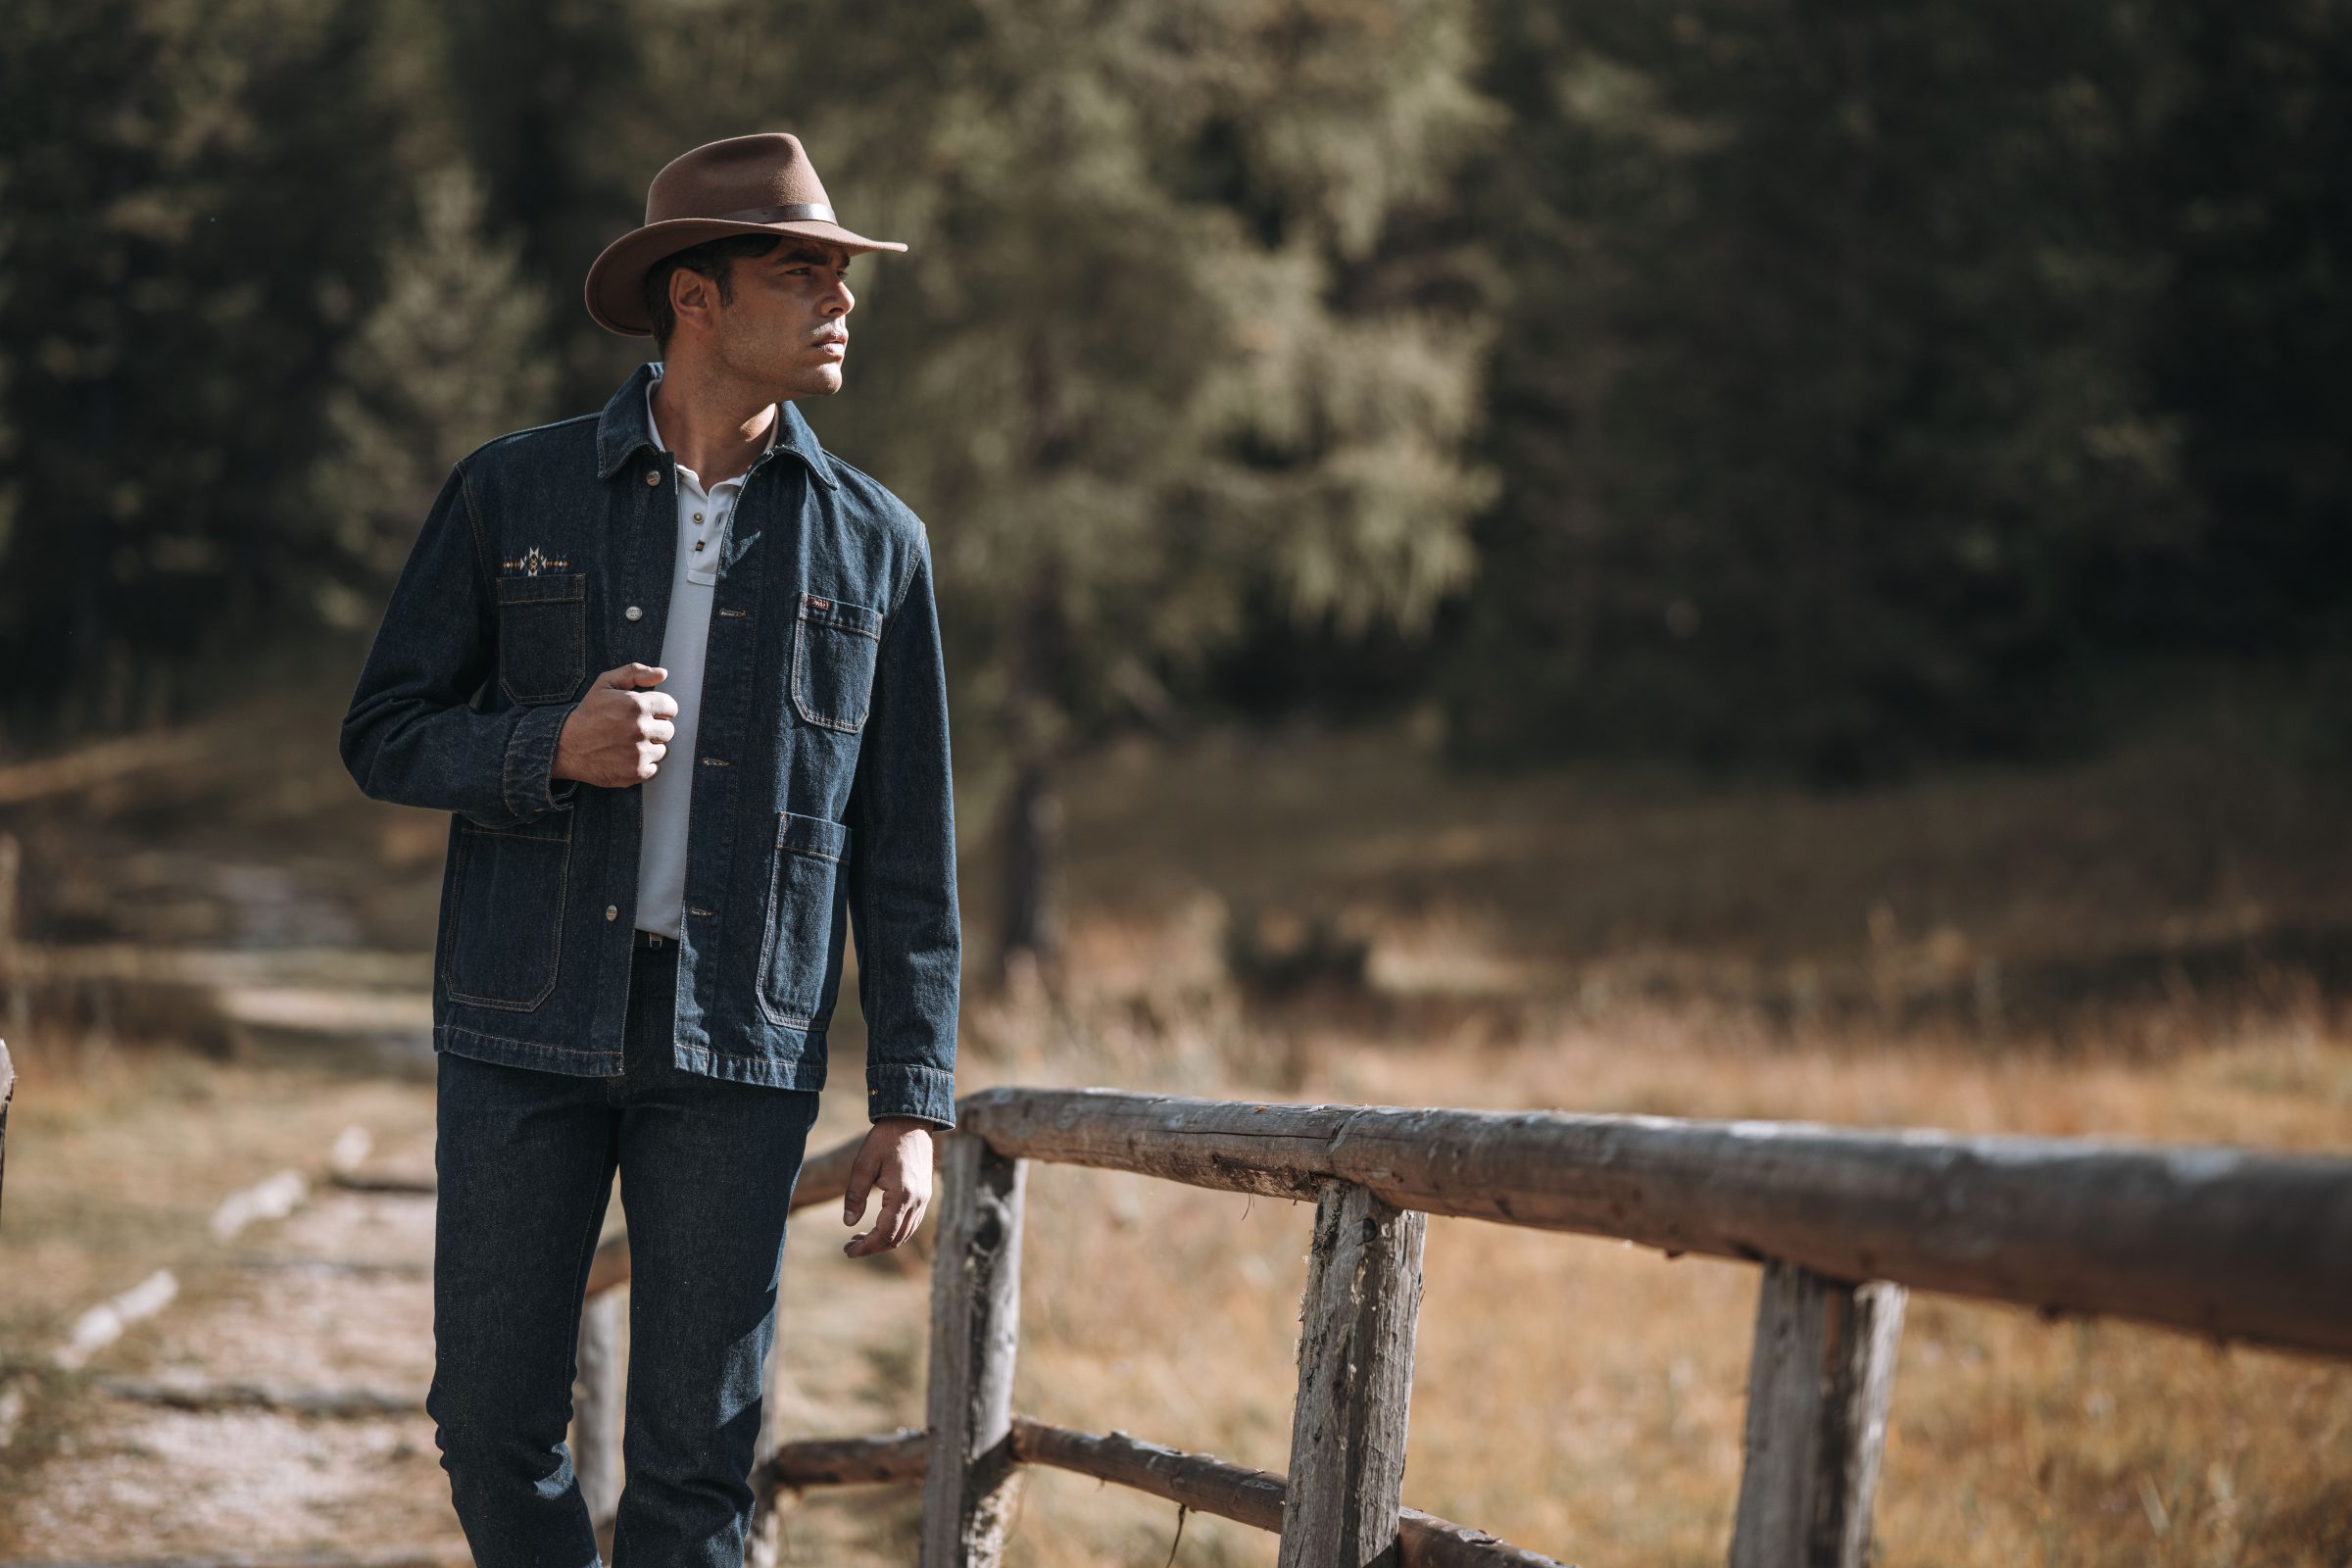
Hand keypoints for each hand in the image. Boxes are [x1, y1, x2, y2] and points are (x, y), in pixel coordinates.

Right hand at [554, 663, 677, 787]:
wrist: (565, 746)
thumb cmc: (587, 714)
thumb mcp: (606, 683)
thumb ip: (635, 672)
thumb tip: (662, 674)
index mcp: (637, 705)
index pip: (671, 708)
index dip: (659, 709)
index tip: (646, 713)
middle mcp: (641, 730)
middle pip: (668, 730)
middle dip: (655, 728)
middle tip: (634, 729)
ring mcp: (639, 753)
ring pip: (663, 750)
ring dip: (650, 747)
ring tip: (629, 743)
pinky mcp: (636, 772)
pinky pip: (655, 769)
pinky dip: (644, 765)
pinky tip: (627, 757)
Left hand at [843, 1118, 936, 1256]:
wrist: (911, 1121)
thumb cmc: (884, 1140)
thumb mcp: (863, 1165)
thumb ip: (855, 1195)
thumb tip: (848, 1224)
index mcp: (902, 1194)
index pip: (885, 1233)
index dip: (866, 1247)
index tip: (848, 1252)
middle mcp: (918, 1200)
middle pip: (897, 1238)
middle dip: (873, 1247)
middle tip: (849, 1247)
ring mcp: (924, 1198)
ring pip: (906, 1233)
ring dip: (884, 1241)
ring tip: (860, 1239)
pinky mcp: (925, 1194)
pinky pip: (912, 1222)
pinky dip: (895, 1231)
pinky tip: (878, 1226)